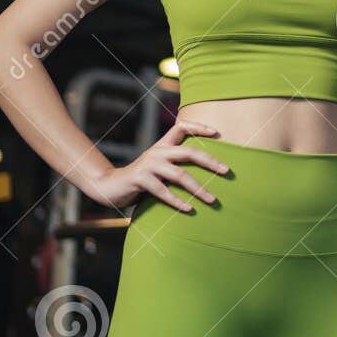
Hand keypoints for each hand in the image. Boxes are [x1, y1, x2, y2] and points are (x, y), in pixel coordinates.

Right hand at [87, 119, 229, 212]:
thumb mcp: (158, 166)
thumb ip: (174, 165)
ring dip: (198, 189)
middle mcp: (157, 152)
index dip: (199, 127)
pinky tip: (190, 209)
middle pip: (189, 152)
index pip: (181, 127)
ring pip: (180, 175)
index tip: (218, 133)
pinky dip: (178, 201)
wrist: (109, 186)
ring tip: (212, 199)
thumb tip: (205, 171)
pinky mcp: (141, 180)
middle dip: (210, 162)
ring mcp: (149, 165)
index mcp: (162, 145)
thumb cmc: (141, 178)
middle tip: (226, 171)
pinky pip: (163, 192)